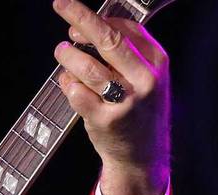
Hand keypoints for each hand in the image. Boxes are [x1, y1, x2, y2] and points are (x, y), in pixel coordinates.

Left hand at [52, 0, 170, 194]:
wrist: (143, 156)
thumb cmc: (139, 110)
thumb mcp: (146, 77)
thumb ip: (125, 51)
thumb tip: (85, 25)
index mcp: (157, 62)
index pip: (126, 29)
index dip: (98, 19)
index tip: (76, 19)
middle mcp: (144, 80)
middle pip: (107, 40)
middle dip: (80, 18)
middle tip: (60, 4)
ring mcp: (125, 101)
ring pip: (87, 67)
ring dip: (68, 55)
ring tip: (61, 51)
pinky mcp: (104, 120)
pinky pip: (76, 92)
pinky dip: (67, 83)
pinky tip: (68, 82)